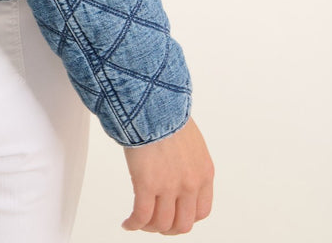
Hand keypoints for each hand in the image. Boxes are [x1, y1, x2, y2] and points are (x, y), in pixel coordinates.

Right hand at [121, 116, 213, 233]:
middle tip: (156, 223)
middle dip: (167, 227)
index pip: (201, 212)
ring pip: (161, 223)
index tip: (174, 215)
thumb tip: (174, 165)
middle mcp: (190, 184)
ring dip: (149, 226)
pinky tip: (128, 223)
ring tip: (139, 221)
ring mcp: (169, 186)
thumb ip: (187, 160)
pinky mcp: (147, 184)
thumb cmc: (166, 112)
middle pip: (182, 224)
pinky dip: (134, 224)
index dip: (185, 217)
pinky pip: (141, 215)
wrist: (153, 103)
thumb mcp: (189, 140)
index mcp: (203, 173)